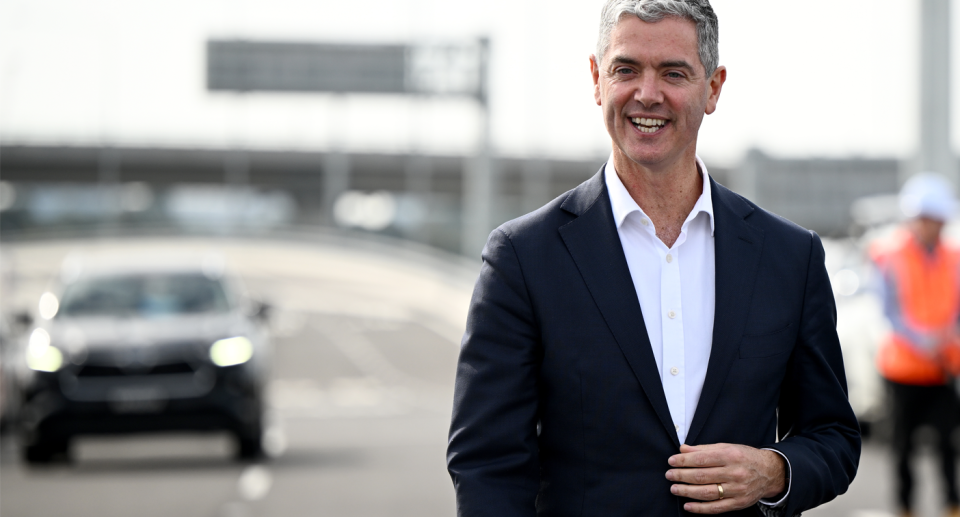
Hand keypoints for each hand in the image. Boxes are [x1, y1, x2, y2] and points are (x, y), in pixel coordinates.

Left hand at [665, 443, 785, 513]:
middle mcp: (734, 473)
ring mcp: (737, 490)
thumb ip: (704, 449)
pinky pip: (716, 508)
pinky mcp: (738, 503)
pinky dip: (700, 508)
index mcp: (730, 456)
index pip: (702, 459)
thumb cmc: (744, 457)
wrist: (770, 472)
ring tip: (674, 488)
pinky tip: (688, 505)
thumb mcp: (727, 447)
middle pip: (702, 476)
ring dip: (687, 492)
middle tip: (669, 475)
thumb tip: (682, 449)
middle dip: (682, 476)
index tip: (671, 461)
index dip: (684, 461)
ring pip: (707, 492)